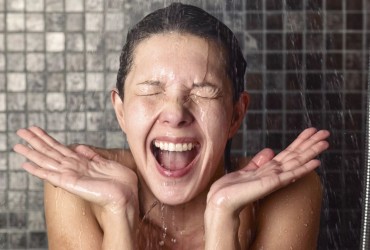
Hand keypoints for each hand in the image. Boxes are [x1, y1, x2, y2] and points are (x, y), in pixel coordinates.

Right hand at [13, 126, 137, 214]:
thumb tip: (79, 147)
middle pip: (50, 152)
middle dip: (35, 141)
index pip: (59, 148)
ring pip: (47, 160)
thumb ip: (91, 155)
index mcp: (81, 162)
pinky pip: (50, 175)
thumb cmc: (120, 182)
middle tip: (20, 131)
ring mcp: (70, 175)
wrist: (126, 196)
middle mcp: (73, 168)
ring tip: (17, 145)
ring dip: (32, 152)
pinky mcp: (70, 183)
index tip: (35, 129)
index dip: (47, 138)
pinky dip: (38, 170)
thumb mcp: (105, 163)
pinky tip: (26, 164)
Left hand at [206, 128, 329, 213]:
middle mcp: (275, 173)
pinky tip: (315, 162)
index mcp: (269, 169)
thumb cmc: (232, 189)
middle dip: (311, 143)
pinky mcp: (271, 184)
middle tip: (326, 133)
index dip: (300, 141)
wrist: (222, 201)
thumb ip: (259, 162)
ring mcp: (275, 179)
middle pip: (297, 155)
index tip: (311, 131)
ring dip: (312, 153)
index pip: (289, 152)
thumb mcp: (246, 170)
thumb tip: (270, 151)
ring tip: (325, 143)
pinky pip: (291, 174)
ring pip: (297, 162)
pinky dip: (304, 168)